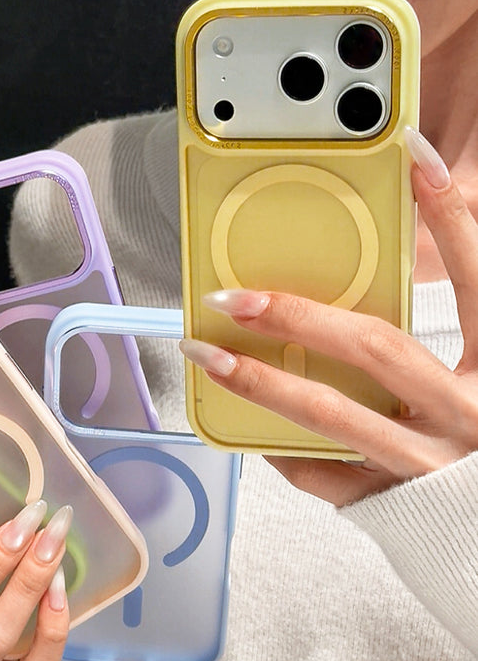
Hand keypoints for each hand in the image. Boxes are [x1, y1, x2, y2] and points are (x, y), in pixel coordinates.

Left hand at [180, 129, 477, 505]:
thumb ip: (446, 341)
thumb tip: (372, 291)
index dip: (450, 214)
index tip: (411, 156)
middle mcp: (465, 418)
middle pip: (375, 348)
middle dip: (297, 315)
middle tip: (235, 294)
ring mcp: (422, 466)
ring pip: (330, 415)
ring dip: (259, 381)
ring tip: (208, 354)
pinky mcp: (388, 504)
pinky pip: (321, 472)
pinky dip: (278, 447)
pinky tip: (241, 426)